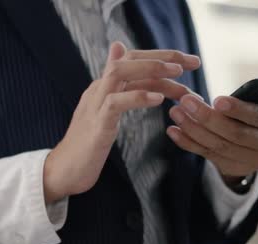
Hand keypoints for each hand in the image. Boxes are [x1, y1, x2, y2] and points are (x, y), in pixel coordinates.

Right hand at [44, 42, 201, 201]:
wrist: (64, 172)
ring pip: (120, 72)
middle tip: (193, 63)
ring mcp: (95, 105)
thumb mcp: (109, 114)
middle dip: (163, 57)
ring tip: (178, 74)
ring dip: (151, 70)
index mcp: (104, 87)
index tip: (190, 62)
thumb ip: (123, 91)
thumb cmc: (90, 146)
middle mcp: (99, 89)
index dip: (162, 56)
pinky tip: (158, 99)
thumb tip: (129, 61)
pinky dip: (138, 97)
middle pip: (129, 59)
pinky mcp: (96, 125)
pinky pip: (116, 103)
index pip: (133, 59)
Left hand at [166, 76, 257, 183]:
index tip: (217, 99)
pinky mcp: (229, 168)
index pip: (257, 118)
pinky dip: (187, 143)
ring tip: (176, 112)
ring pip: (216, 146)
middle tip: (185, 101)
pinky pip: (205, 155)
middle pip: (233, 134)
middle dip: (207, 118)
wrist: (253, 146)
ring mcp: (247, 162)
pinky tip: (173, 130)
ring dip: (193, 128)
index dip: (238, 110)